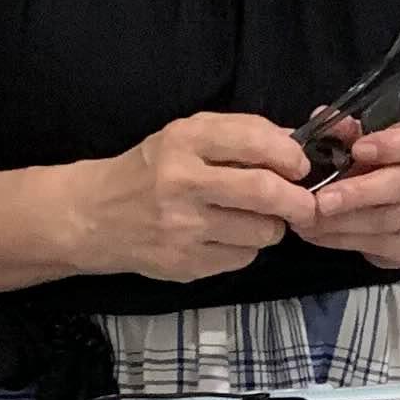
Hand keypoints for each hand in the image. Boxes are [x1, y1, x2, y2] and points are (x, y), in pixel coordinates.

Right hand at [70, 111, 322, 282]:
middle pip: (264, 192)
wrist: (94, 216)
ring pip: (261, 231)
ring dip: (273, 226)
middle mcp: (181, 182)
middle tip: (305, 203)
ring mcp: (182, 228)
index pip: (254, 142)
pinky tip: (227, 236)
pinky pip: (242, 257)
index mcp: (183, 140)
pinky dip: (247, 248)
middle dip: (298, 200)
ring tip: (258, 218)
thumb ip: (240, 134)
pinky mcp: (184, 264)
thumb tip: (295, 145)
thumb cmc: (150, 170)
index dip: (290, 155)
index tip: (299, 166)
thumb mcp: (186, 136)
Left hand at [290, 115, 399, 271]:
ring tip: (307, 218)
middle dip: (360, 194)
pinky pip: (377, 247)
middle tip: (323, 199)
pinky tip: (315, 233)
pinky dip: (340, 240)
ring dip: (342, 223)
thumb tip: (320, 121)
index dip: (393, 145)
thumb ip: (354, 129)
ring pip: (388, 223)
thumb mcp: (385, 134)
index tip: (358, 149)